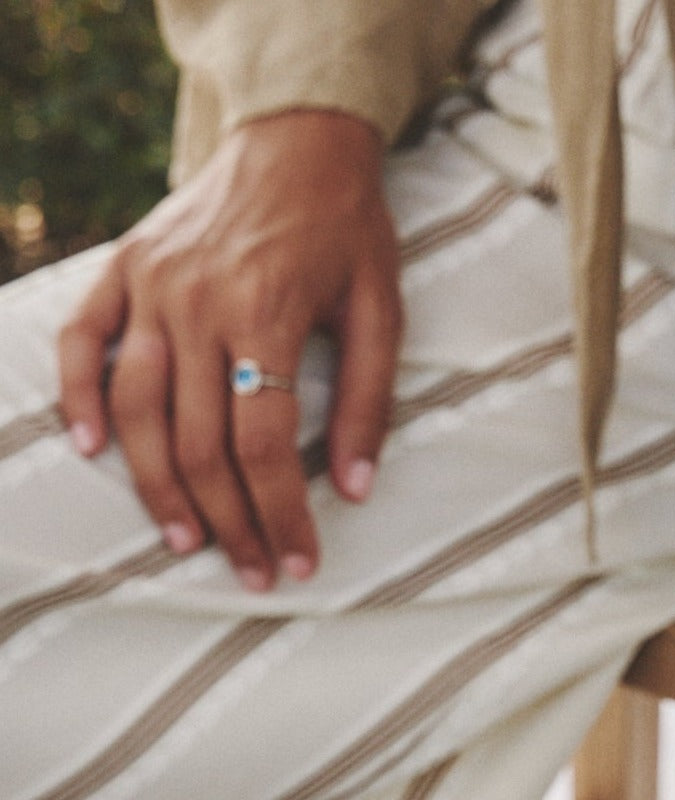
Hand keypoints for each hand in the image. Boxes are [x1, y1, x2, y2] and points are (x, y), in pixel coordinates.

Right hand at [59, 110, 402, 588]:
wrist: (298, 139)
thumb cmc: (349, 232)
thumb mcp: (381, 311)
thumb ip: (369, 401)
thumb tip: (355, 490)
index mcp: (268, 312)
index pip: (267, 443)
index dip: (282, 513)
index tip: (298, 563)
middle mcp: (199, 302)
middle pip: (201, 441)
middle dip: (229, 520)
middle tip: (250, 570)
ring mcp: (152, 284)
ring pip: (138, 409)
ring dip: (159, 486)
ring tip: (187, 541)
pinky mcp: (124, 267)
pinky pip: (84, 340)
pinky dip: (77, 396)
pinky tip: (89, 450)